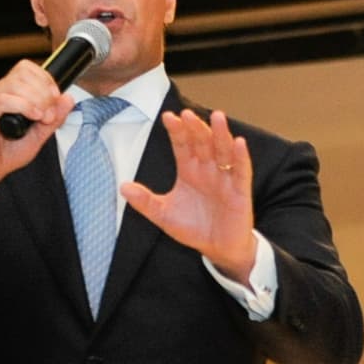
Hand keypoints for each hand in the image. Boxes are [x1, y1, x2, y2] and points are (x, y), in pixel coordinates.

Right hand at [0, 59, 73, 206]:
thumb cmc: (3, 155)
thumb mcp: (37, 136)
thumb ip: (53, 118)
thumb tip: (68, 98)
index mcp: (8, 94)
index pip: (26, 69)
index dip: (45, 79)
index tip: (55, 97)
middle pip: (23, 73)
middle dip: (44, 91)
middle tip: (50, 114)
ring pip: (14, 84)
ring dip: (36, 100)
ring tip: (41, 118)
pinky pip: (2, 100)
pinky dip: (23, 106)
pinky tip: (33, 117)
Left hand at [120, 109, 256, 283]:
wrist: (218, 249)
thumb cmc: (193, 228)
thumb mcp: (164, 215)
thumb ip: (145, 201)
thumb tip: (122, 188)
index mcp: (189, 171)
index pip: (181, 145)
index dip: (176, 131)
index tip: (168, 117)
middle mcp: (207, 169)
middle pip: (201, 143)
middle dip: (195, 128)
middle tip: (187, 114)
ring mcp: (224, 178)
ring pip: (222, 150)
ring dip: (220, 134)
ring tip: (217, 117)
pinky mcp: (240, 190)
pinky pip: (241, 170)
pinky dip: (240, 157)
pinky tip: (239, 143)